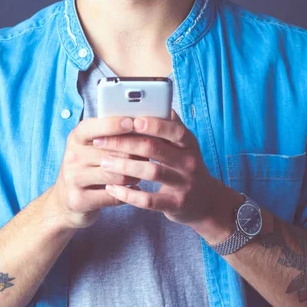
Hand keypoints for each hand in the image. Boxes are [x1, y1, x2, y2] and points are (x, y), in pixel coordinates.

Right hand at [51, 116, 143, 229]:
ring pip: (115, 175)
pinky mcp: (79, 200)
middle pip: (111, 152)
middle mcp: (72, 156)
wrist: (65, 200)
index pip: (93, 127)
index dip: (113, 124)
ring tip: (142, 172)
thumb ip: (110, 135)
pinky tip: (134, 189)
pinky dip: (127, 193)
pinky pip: (112, 195)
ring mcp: (73, 179)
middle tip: (150, 155)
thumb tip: (139, 123)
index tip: (132, 122)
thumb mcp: (91, 146)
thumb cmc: (87, 166)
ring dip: (134, 174)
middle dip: (134, 154)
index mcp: (76, 138)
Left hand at [93, 110, 236, 234]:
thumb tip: (149, 102)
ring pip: (151, 172)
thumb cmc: (185, 165)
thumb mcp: (183, 144)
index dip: (152, 124)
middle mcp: (189, 161)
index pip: (173, 129)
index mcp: (189, 142)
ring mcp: (184, 184)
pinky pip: (148, 200)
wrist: (205, 201)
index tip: (130, 120)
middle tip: (101, 140)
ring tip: (104, 162)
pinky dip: (128, 194)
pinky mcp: (176, 204)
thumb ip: (167, 126)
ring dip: (124, 166)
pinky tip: (112, 188)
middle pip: (155, 148)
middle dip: (125, 143)